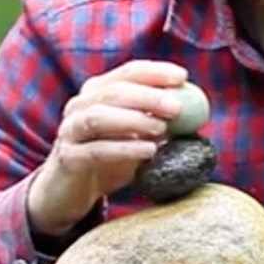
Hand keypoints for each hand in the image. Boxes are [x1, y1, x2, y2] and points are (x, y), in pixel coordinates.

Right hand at [27, 59, 187, 235]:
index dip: (154, 72)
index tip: (183, 77)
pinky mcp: (68, 158)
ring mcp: (70, 131)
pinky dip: (124, 148)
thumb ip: (158, 122)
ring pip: (97, 117)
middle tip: (176, 107)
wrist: (70, 190)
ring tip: (162, 129)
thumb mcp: (136, 137)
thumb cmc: (109, 158)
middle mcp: (79, 106)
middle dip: (147, 96)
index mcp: (97, 93)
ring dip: (133, 119)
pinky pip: (95, 150)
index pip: (126, 73)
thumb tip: (195, 114)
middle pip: (112, 92)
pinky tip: (149, 151)